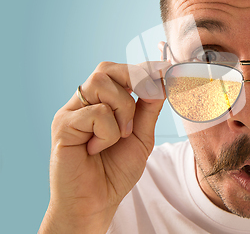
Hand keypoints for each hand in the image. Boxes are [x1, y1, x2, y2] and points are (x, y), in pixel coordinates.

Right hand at [39, 61, 168, 233]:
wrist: (96, 202)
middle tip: (148, 99)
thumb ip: (149, 108)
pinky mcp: (62, 126)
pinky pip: (95, 112)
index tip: (165, 68)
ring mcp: (70, 112)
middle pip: (106, 68)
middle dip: (134, 79)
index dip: (143, 68)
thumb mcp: (142, 135)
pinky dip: (108, 131)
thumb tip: (161, 79)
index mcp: (101, 102)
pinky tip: (98, 148)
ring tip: (121, 134)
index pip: (119, 72)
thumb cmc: (116, 171)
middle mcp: (83, 103)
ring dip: (122, 108)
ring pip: (101, 83)